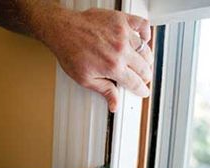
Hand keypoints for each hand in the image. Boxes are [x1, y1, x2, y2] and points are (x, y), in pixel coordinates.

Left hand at [30, 5, 152, 111]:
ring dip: (147, 60)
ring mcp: (123, 34)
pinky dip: (146, 33)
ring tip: (144, 64)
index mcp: (113, 67)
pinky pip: (142, 25)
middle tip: (143, 79)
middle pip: (144, 68)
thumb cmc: (70, 52)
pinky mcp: (121, 20)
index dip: (141, 90)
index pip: (135, 83)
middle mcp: (121, 50)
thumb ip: (105, 91)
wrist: (63, 30)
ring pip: (145, 50)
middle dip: (146, 77)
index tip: (143, 92)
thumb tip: (114, 105)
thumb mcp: (85, 79)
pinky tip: (144, 39)